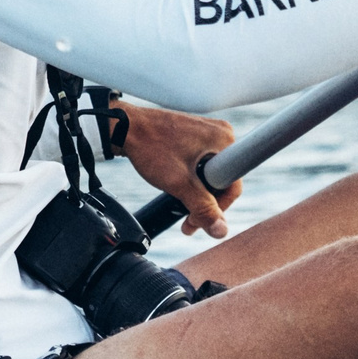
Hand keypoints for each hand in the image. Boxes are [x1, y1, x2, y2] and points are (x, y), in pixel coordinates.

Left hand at [115, 103, 240, 237]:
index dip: (217, 209)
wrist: (124, 127)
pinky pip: (202, 164)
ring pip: (211, 175)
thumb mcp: (179, 182)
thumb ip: (203, 208)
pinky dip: (191, 180)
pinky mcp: (194, 135)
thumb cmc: (150, 147)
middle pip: (223, 181)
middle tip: (187, 222)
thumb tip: (221, 231)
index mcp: (225, 140)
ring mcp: (207, 133)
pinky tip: (176, 186)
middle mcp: (221, 134)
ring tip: (177, 203)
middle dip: (204, 204)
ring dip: (196, 194)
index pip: (233, 186)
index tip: (197, 220)